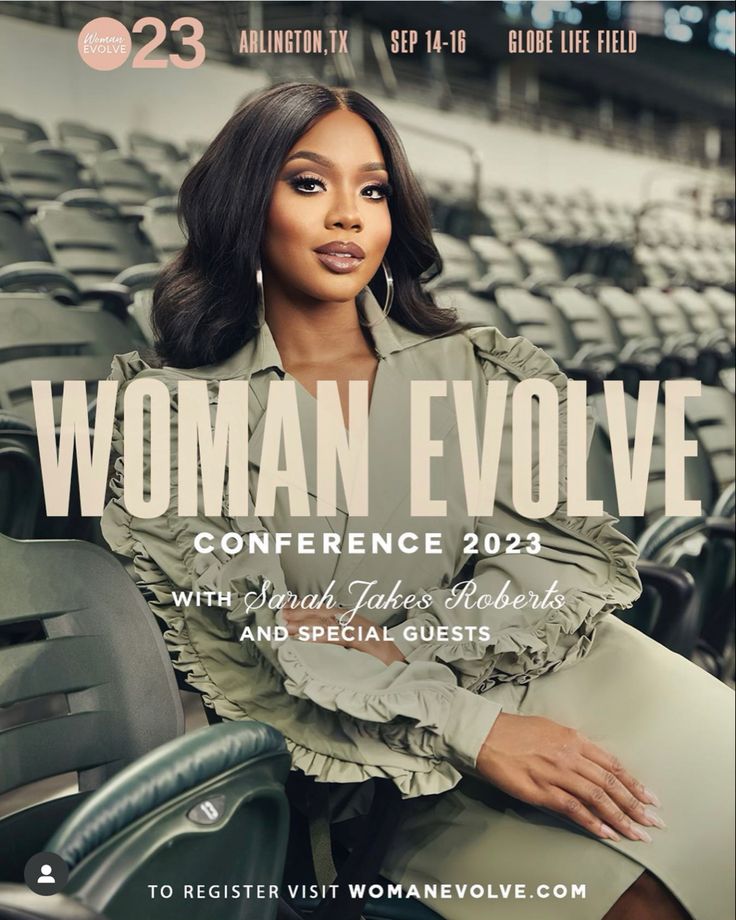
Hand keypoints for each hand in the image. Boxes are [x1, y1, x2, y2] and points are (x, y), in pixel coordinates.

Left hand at [281, 599, 405, 664]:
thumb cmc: (379, 657)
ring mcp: (359, 629)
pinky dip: (319, 635)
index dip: (305, 606)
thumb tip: (317, 639)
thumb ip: (340, 638)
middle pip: (322, 611)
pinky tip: (304, 637)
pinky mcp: (362, 641)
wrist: (401, 665)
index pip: (325, 608)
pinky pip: (336, 636)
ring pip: (326, 622)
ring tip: (286, 625)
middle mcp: (354, 620)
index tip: (287, 606)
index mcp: (352, 619)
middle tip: (280, 614)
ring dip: (304, 623)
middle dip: (300, 611)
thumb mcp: (357, 643)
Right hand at [476, 713, 664, 842]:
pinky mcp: (542, 791)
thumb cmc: (515, 731)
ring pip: (598, 798)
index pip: (613, 765)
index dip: (634, 784)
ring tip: (638, 835)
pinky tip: (608, 834)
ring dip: (621, 818)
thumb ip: (573, 745)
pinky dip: (593, 823)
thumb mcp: (551, 729)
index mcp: (574, 739)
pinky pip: (574, 809)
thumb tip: (592, 761)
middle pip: (611, 784)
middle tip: (654, 823)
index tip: (650, 799)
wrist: (486, 735)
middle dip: (636, 806)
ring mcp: (557, 774)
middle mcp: (570, 756)